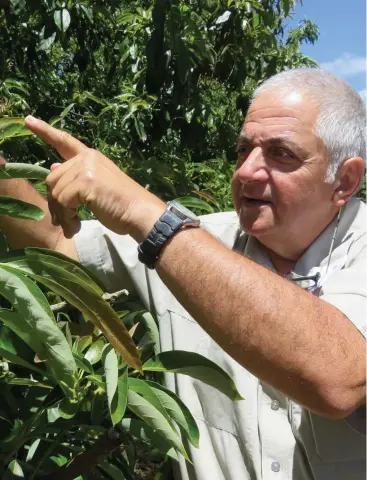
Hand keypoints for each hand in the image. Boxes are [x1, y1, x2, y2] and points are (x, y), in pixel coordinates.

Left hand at [24, 116, 164, 239]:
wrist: (140, 213)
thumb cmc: (122, 204)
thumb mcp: (96, 187)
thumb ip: (74, 176)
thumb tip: (51, 168)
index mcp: (91, 157)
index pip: (65, 141)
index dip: (45, 131)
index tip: (28, 121)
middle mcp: (88, 158)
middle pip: (52, 179)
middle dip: (55, 203)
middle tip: (65, 221)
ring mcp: (87, 168)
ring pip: (56, 192)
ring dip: (62, 214)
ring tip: (73, 225)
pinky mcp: (86, 182)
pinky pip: (63, 201)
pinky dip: (67, 217)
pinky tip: (77, 224)